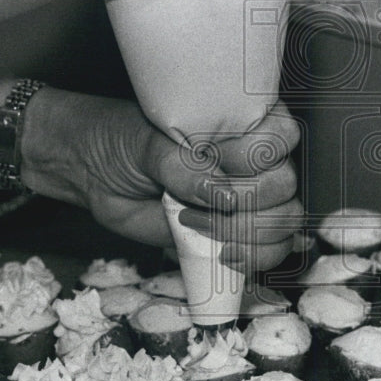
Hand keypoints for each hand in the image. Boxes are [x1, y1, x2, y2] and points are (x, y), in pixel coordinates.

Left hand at [21, 89, 301, 271]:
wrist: (94, 173)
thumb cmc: (121, 140)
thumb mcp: (149, 144)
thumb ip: (185, 166)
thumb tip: (225, 195)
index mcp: (241, 121)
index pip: (283, 136)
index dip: (256, 156)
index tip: (215, 159)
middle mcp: (254, 158)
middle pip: (287, 185)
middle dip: (245, 202)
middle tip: (195, 203)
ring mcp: (250, 197)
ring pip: (286, 221)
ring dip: (245, 234)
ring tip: (198, 226)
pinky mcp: (238, 232)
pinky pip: (272, 251)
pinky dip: (253, 258)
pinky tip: (223, 254)